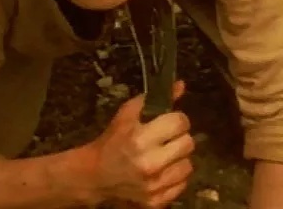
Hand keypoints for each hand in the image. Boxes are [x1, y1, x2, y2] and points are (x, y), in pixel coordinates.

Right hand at [91, 80, 194, 207]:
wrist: (95, 176)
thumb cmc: (112, 142)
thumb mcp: (127, 115)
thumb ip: (153, 99)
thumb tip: (180, 85)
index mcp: (141, 139)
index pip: (180, 123)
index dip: (178, 119)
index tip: (171, 121)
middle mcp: (149, 164)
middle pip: (188, 144)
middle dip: (179, 138)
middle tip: (168, 139)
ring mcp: (154, 185)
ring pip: (188, 166)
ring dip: (179, 159)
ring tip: (165, 156)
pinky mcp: (156, 201)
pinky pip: (182, 185)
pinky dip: (175, 177)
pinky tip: (162, 172)